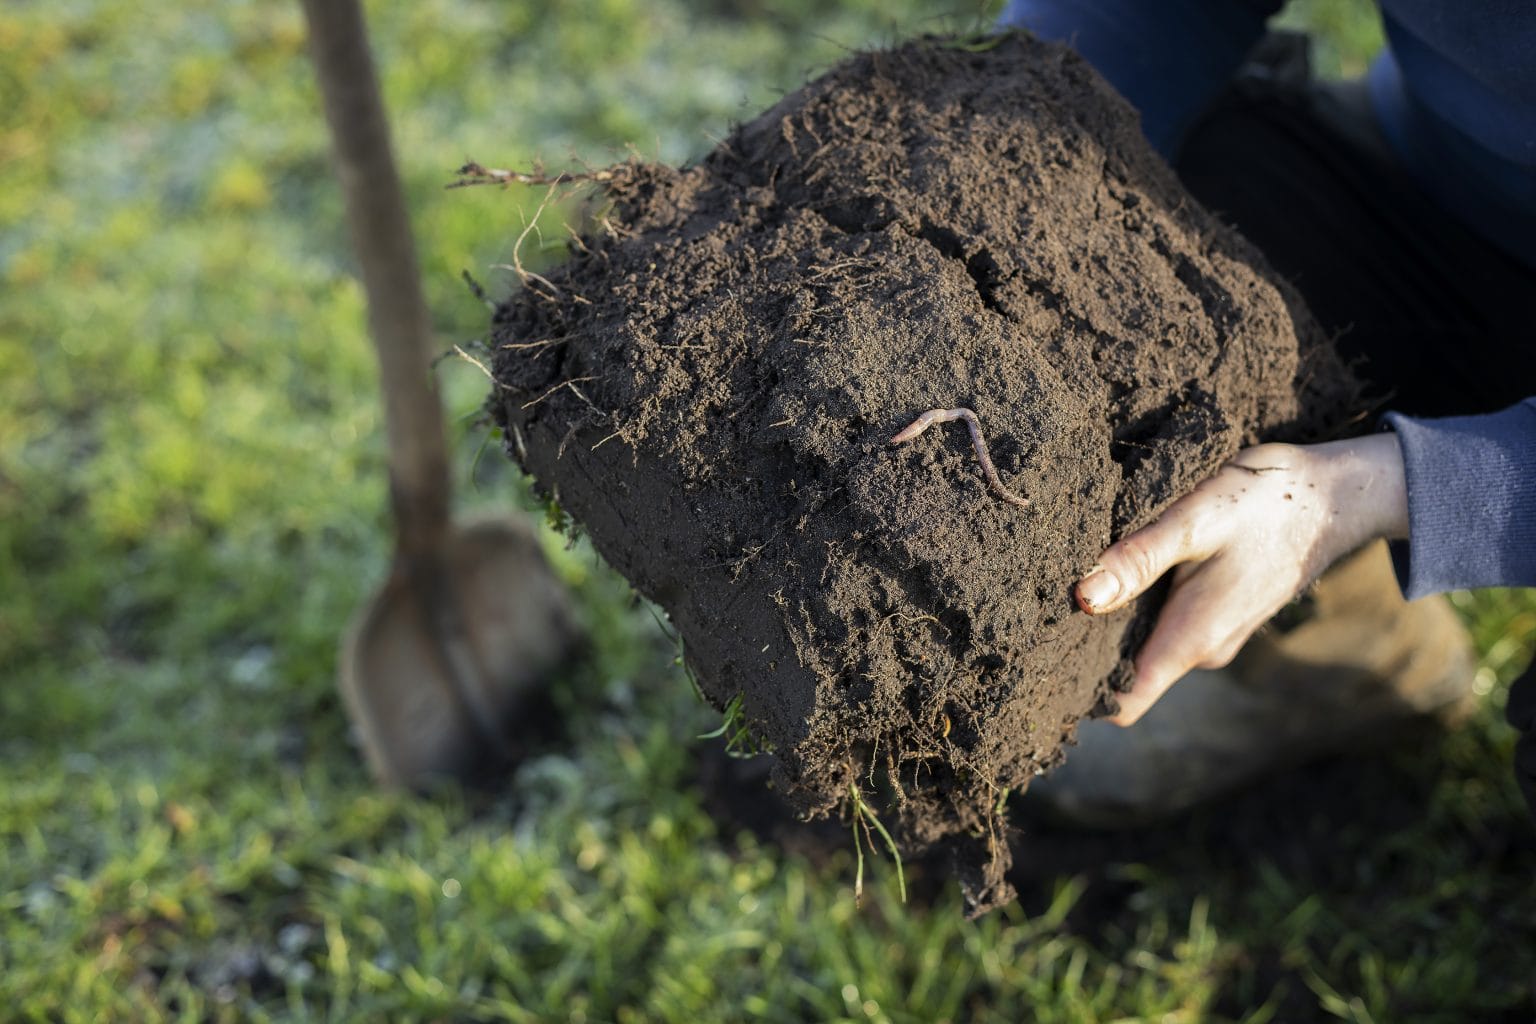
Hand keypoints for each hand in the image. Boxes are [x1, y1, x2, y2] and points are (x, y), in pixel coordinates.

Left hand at [1074, 433, 1408, 724]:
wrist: (1338, 496)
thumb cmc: (1267, 501)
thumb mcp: (1195, 520)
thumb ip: (1138, 560)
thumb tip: (1082, 598)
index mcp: (1193, 639)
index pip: (1126, 702)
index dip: (1082, 694)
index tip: (1043, 669)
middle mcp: (1204, 651)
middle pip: (1128, 673)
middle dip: (1089, 646)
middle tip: (1048, 604)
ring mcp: (1216, 637)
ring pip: (1147, 645)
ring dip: (1118, 620)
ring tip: (1086, 577)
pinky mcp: (1222, 616)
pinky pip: (1168, 626)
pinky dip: (1144, 606)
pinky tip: (1127, 569)